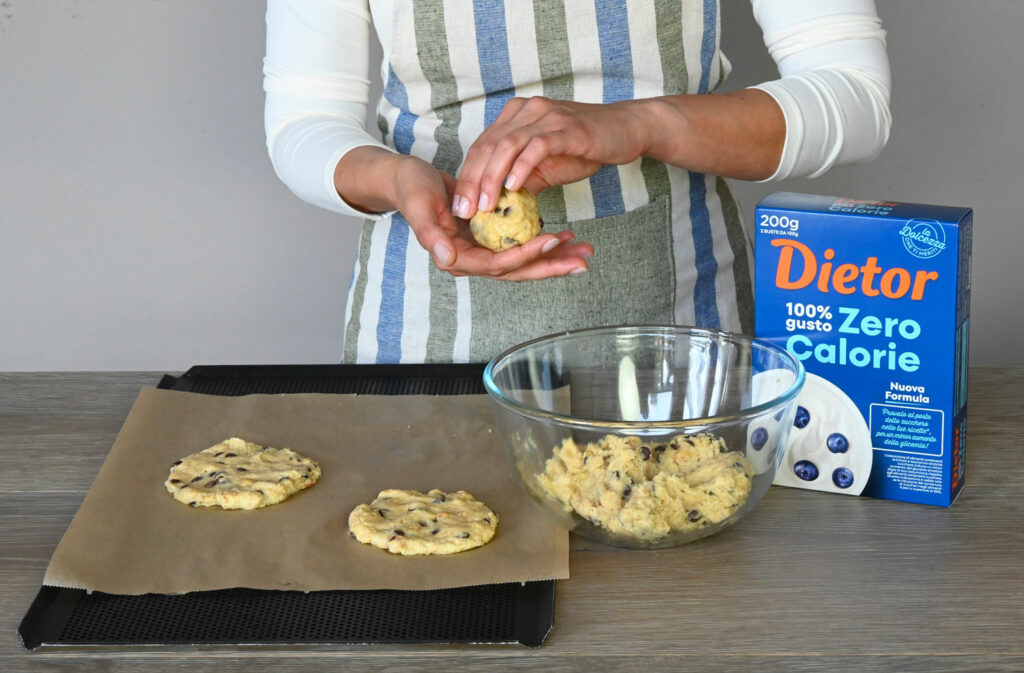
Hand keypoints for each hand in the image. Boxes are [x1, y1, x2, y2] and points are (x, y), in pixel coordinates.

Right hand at [336, 148, 591, 279]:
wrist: (407, 178)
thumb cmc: (411, 188)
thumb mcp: (419, 205)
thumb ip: (430, 233)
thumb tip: (446, 260)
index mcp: (455, 257)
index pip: (497, 264)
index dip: (525, 255)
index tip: (551, 241)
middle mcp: (472, 260)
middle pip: (518, 270)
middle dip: (551, 266)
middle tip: (583, 260)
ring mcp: (482, 250)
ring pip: (524, 261)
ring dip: (555, 258)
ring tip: (584, 252)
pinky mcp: (491, 239)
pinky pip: (522, 245)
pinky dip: (544, 243)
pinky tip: (566, 237)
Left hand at [451, 97, 647, 219]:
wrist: (626, 130)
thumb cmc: (585, 148)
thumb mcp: (546, 167)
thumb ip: (521, 180)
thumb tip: (497, 207)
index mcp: (516, 116)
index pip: (482, 147)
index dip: (467, 177)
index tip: (460, 208)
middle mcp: (527, 110)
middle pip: (488, 146)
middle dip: (473, 181)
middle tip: (465, 211)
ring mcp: (546, 116)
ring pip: (507, 146)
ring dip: (492, 178)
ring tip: (485, 205)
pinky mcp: (566, 127)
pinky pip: (537, 146)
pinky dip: (521, 167)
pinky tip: (513, 187)